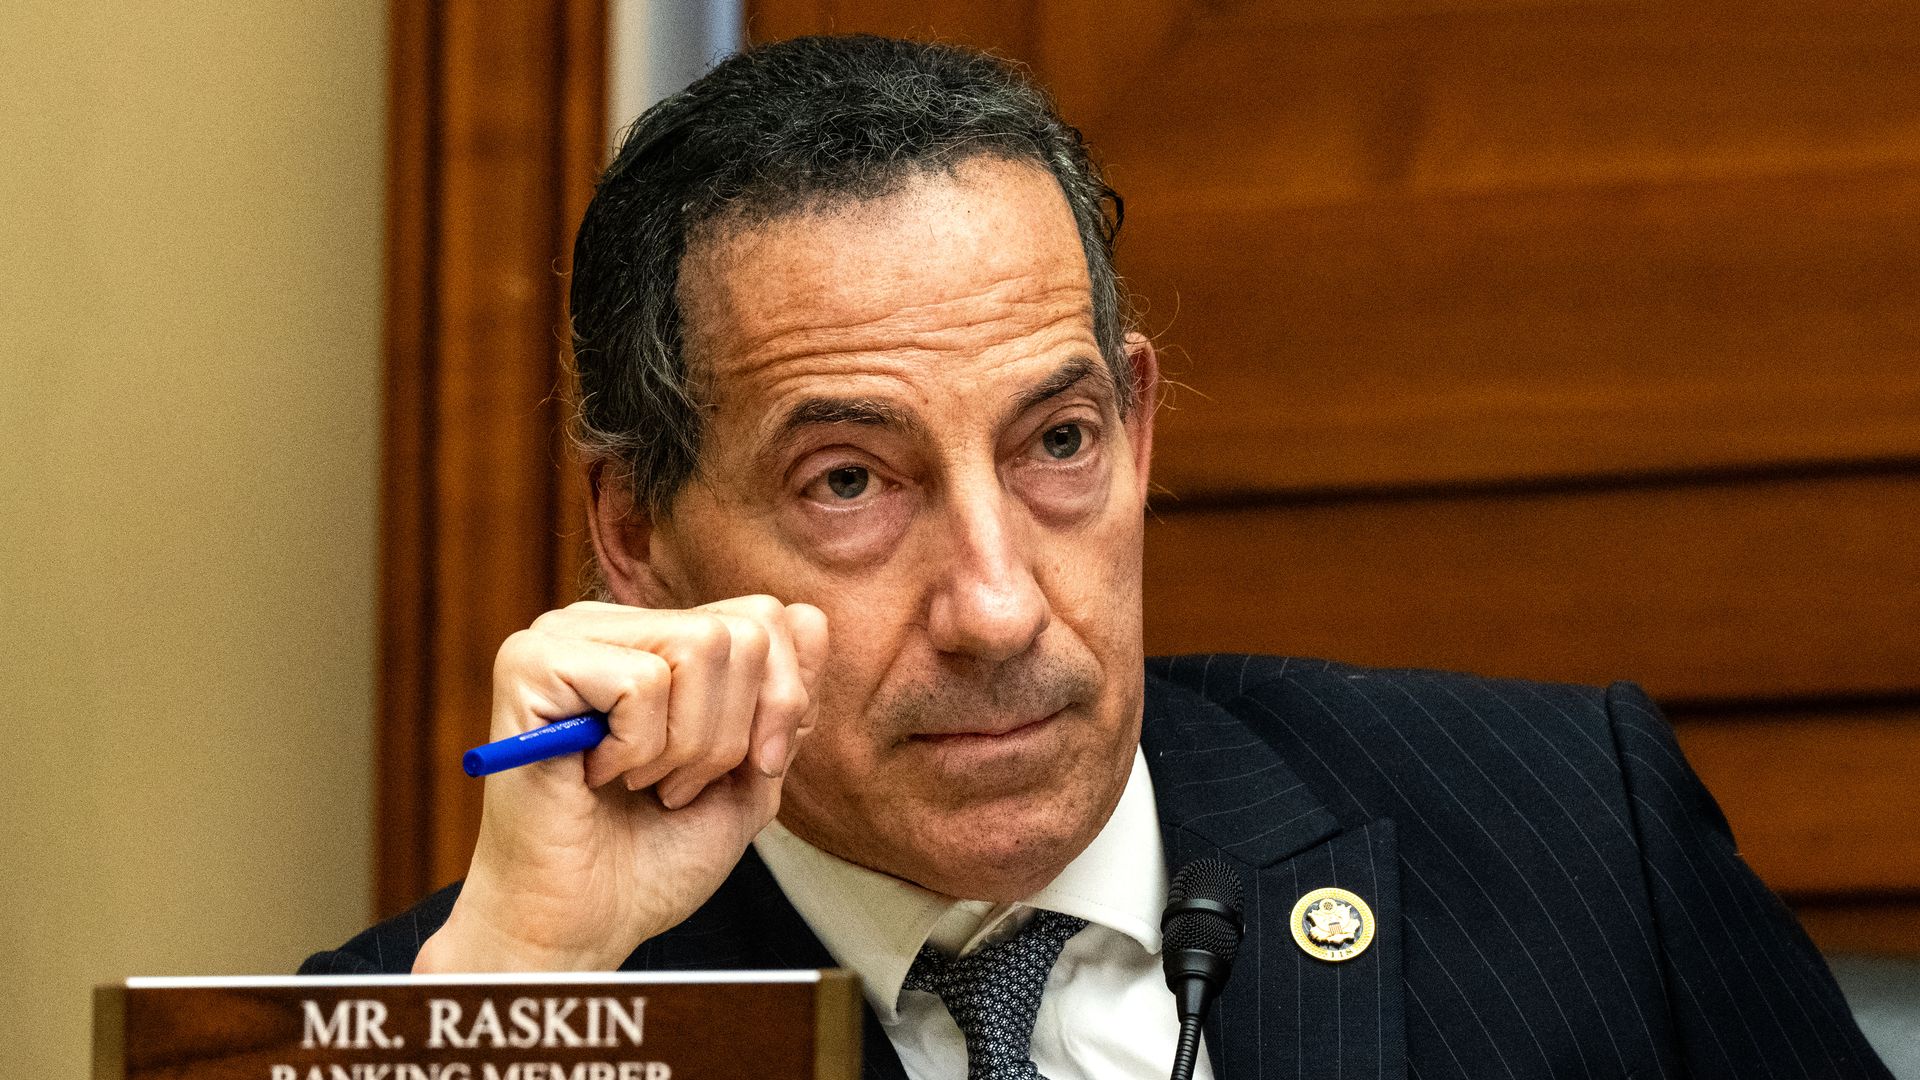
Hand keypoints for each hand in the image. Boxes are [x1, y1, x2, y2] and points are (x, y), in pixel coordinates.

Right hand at [413, 596, 828, 971]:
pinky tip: (596, 776)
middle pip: (741, 631)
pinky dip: (637, 750)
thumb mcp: (751, 772)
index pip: (766, 616)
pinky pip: (642, 682)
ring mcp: (562, 635)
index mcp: (655, 636)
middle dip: (731, 733)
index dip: (780, 702)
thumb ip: (784, 699)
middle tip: (676, 785)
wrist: (582, 924)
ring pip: (701, 646)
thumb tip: (810, 616)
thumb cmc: (655, 857)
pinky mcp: (529, 664)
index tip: (750, 769)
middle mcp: (608, 622)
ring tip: (639, 781)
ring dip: (685, 746)